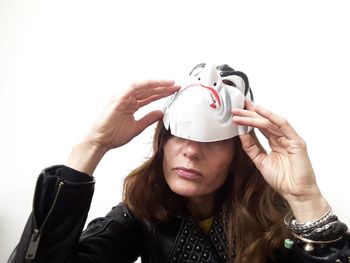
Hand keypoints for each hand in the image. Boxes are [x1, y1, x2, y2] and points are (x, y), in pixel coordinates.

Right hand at [86, 79, 179, 150]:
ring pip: (142, 86)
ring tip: (170, 84)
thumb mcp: (137, 127)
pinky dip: (146, 84)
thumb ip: (148, 119)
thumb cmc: (114, 135)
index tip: (173, 93)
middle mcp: (126, 98)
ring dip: (157, 84)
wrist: (100, 141)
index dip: (161, 94)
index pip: (148, 96)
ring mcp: (122, 97)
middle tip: (176, 86)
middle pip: (147, 90)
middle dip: (163, 87)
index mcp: (130, 105)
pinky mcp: (119, 98)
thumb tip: (161, 113)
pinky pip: (134, 87)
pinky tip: (157, 84)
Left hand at [232, 100, 328, 219]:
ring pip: (270, 122)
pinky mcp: (296, 141)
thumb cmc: (282, 180)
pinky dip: (271, 117)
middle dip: (248, 114)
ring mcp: (289, 138)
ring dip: (254, 116)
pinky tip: (260, 112)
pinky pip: (283, 125)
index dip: (248, 118)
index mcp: (275, 142)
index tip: (237, 113)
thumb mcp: (260, 161)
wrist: (295, 193)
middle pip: (263, 122)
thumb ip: (251, 148)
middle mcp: (282, 138)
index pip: (260, 126)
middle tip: (235, 109)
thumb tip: (241, 134)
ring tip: (241, 112)